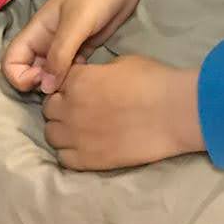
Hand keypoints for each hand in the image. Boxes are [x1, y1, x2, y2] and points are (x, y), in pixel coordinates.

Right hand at [1, 0, 144, 95]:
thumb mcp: (76, 23)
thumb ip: (60, 55)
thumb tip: (44, 88)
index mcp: (37, 30)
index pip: (11, 61)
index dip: (20, 76)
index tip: (43, 79)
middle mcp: (46, 40)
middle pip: (29, 70)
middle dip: (41, 84)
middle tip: (64, 86)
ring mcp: (65, 44)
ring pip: (51, 72)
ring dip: (59, 83)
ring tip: (77, 84)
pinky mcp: (83, 47)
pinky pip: (70, 70)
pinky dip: (74, 78)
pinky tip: (89, 78)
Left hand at [43, 55, 203, 170]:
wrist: (173, 113)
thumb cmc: (152, 81)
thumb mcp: (122, 63)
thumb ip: (97, 72)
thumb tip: (91, 80)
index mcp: (77, 81)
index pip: (58, 80)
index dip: (69, 81)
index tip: (82, 85)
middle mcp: (70, 109)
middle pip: (49, 108)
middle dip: (62, 104)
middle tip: (81, 105)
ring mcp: (76, 137)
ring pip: (51, 134)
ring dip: (62, 128)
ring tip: (81, 126)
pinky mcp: (87, 161)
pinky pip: (63, 157)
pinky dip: (69, 150)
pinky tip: (85, 144)